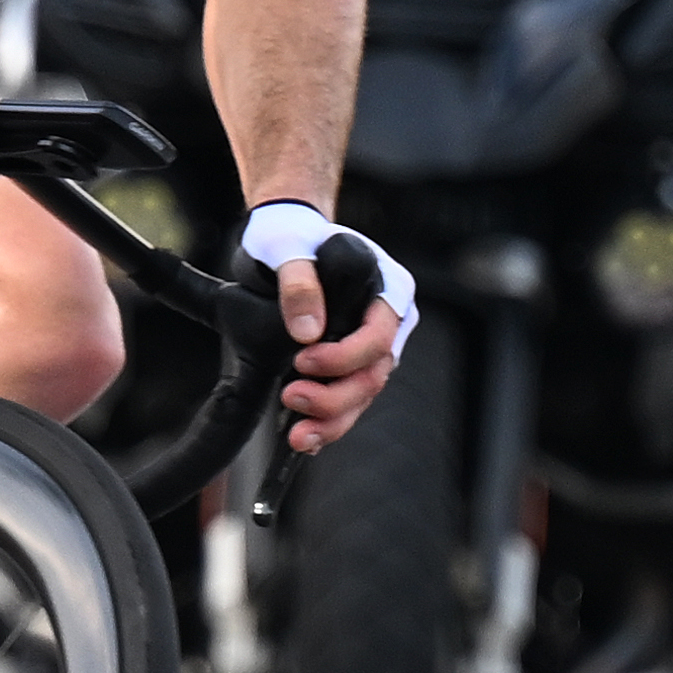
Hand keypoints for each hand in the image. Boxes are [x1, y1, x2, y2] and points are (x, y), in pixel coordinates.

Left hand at [245, 200, 414, 456]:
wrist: (285, 236)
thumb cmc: (290, 233)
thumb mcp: (287, 245)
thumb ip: (298, 284)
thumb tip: (306, 333)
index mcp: (387, 288)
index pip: (379, 335)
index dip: (344, 356)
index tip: (302, 359)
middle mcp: (388, 321)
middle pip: (374, 373)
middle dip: (335, 398)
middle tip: (291, 398)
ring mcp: (371, 345)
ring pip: (363, 394)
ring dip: (332, 420)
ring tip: (297, 436)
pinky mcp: (351, 364)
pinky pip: (347, 399)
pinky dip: (327, 421)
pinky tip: (304, 438)